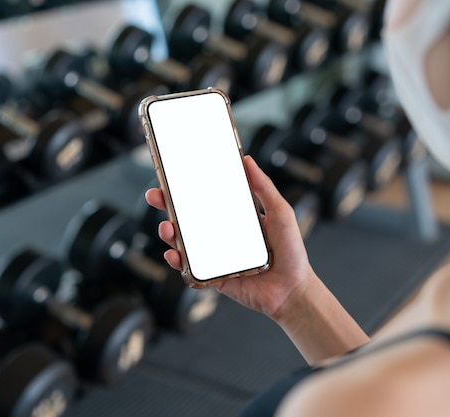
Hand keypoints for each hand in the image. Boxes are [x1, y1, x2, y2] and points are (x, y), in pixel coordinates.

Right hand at [144, 155, 316, 318]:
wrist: (293, 290)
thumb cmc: (291, 252)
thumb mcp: (281, 212)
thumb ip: (264, 188)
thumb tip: (247, 160)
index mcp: (234, 218)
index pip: (205, 199)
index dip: (186, 188)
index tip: (171, 176)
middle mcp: (221, 235)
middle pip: (187, 219)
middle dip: (167, 206)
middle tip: (155, 196)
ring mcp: (214, 256)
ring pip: (183, 243)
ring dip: (169, 234)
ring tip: (168, 228)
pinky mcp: (213, 277)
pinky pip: (189, 269)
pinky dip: (178, 262)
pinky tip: (174, 254)